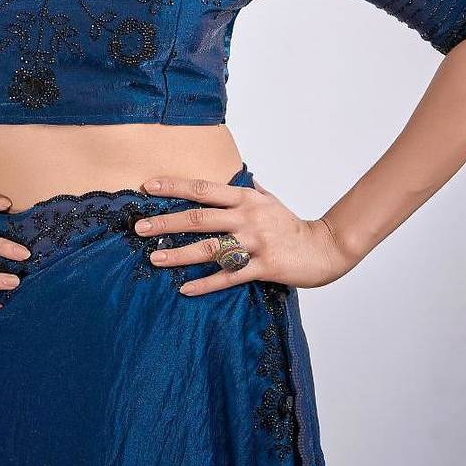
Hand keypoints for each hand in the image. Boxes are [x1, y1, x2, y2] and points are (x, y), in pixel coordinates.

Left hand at [132, 174, 353, 295]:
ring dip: (179, 254)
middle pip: (199, 218)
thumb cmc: (292, 224)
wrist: (325, 248)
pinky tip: (185, 288)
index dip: (174, 186)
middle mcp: (247, 218)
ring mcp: (254, 243)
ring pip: (209, 249)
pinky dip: (206, 283)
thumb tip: (244, 176)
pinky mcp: (263, 267)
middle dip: (166, 222)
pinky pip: (229, 276)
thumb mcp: (270, 200)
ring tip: (154, 257)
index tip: (148, 186)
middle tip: (140, 227)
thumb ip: (252, 190)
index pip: (203, 189)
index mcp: (245, 199)